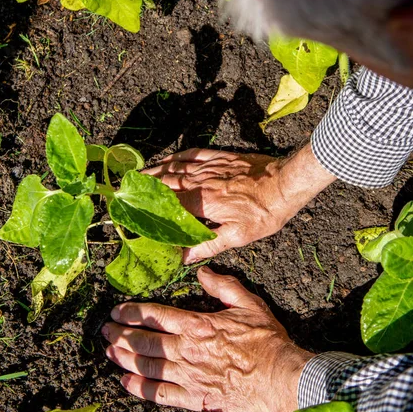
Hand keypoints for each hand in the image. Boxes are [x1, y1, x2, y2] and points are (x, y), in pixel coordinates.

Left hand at [102, 267, 312, 411]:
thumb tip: (202, 271)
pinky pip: (161, 395)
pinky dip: (141, 389)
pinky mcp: (195, 398)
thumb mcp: (248, 303)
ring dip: (125, 358)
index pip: (156, 316)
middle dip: (121, 336)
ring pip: (147, 366)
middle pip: (145, 342)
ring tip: (108, 352)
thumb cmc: (266, 340)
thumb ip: (223, 286)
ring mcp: (188, 376)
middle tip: (104, 331)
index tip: (116, 311)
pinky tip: (126, 383)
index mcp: (197, 325)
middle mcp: (187, 350)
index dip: (133, 313)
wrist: (281, 378)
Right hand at [144, 143, 335, 262]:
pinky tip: (168, 159)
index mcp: (202, 202)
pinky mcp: (220, 157)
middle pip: (165, 182)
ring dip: (155, 170)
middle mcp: (201, 181)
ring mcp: (210, 166)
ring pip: (175, 167)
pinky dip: (176, 157)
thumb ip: (207, 245)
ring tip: (137, 175)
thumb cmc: (264, 212)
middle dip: (144, 186)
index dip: (147, 207)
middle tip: (126, 190)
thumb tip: (182, 257)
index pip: (167, 204)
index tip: (131, 210)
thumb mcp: (238, 236)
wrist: (286, 183)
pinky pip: (192, 154)